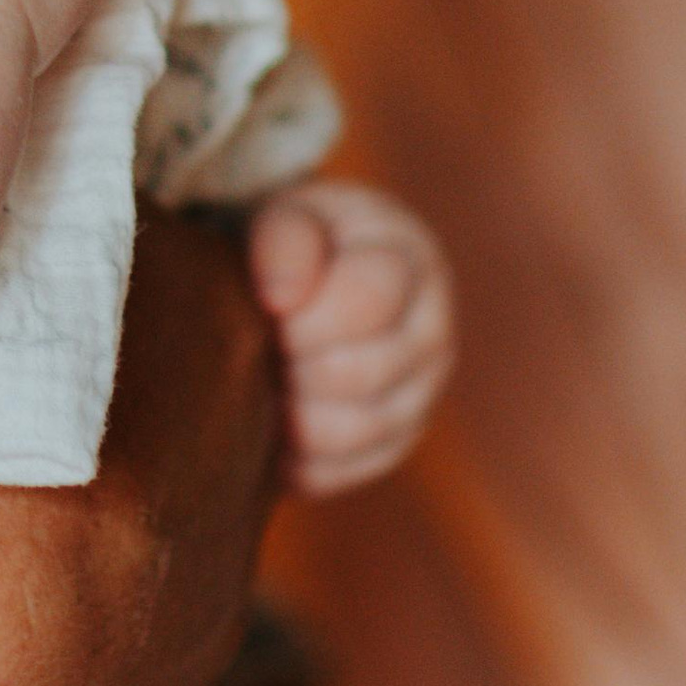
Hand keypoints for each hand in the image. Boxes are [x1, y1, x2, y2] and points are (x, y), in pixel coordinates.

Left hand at [249, 182, 452, 495]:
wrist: (306, 279)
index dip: (305, 314)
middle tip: (254, 350)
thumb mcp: (288, 215)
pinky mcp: (396, 442)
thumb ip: (285, 239)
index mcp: (410, 260)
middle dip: (293, 366)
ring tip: (259, 384)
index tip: (266, 310)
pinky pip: (348, 470)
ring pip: (359, 431)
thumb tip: (281, 299)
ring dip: (293, 416)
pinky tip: (268, 432)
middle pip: (363, 373)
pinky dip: (299, 460)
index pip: (370, 298)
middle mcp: (431, 330)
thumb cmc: (296, 241)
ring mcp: (421, 393)